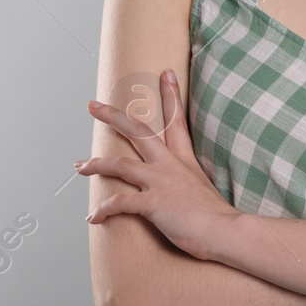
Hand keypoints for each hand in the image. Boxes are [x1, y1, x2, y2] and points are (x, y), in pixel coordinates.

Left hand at [76, 68, 240, 260]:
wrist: (226, 231)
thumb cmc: (217, 218)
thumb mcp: (204, 190)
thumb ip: (189, 184)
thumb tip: (181, 191)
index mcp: (184, 160)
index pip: (176, 121)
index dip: (171, 95)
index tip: (166, 74)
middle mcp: (170, 166)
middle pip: (137, 131)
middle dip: (112, 115)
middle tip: (93, 105)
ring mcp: (160, 182)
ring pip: (119, 164)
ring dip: (95, 164)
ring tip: (79, 166)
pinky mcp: (152, 203)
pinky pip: (119, 203)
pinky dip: (103, 210)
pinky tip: (94, 217)